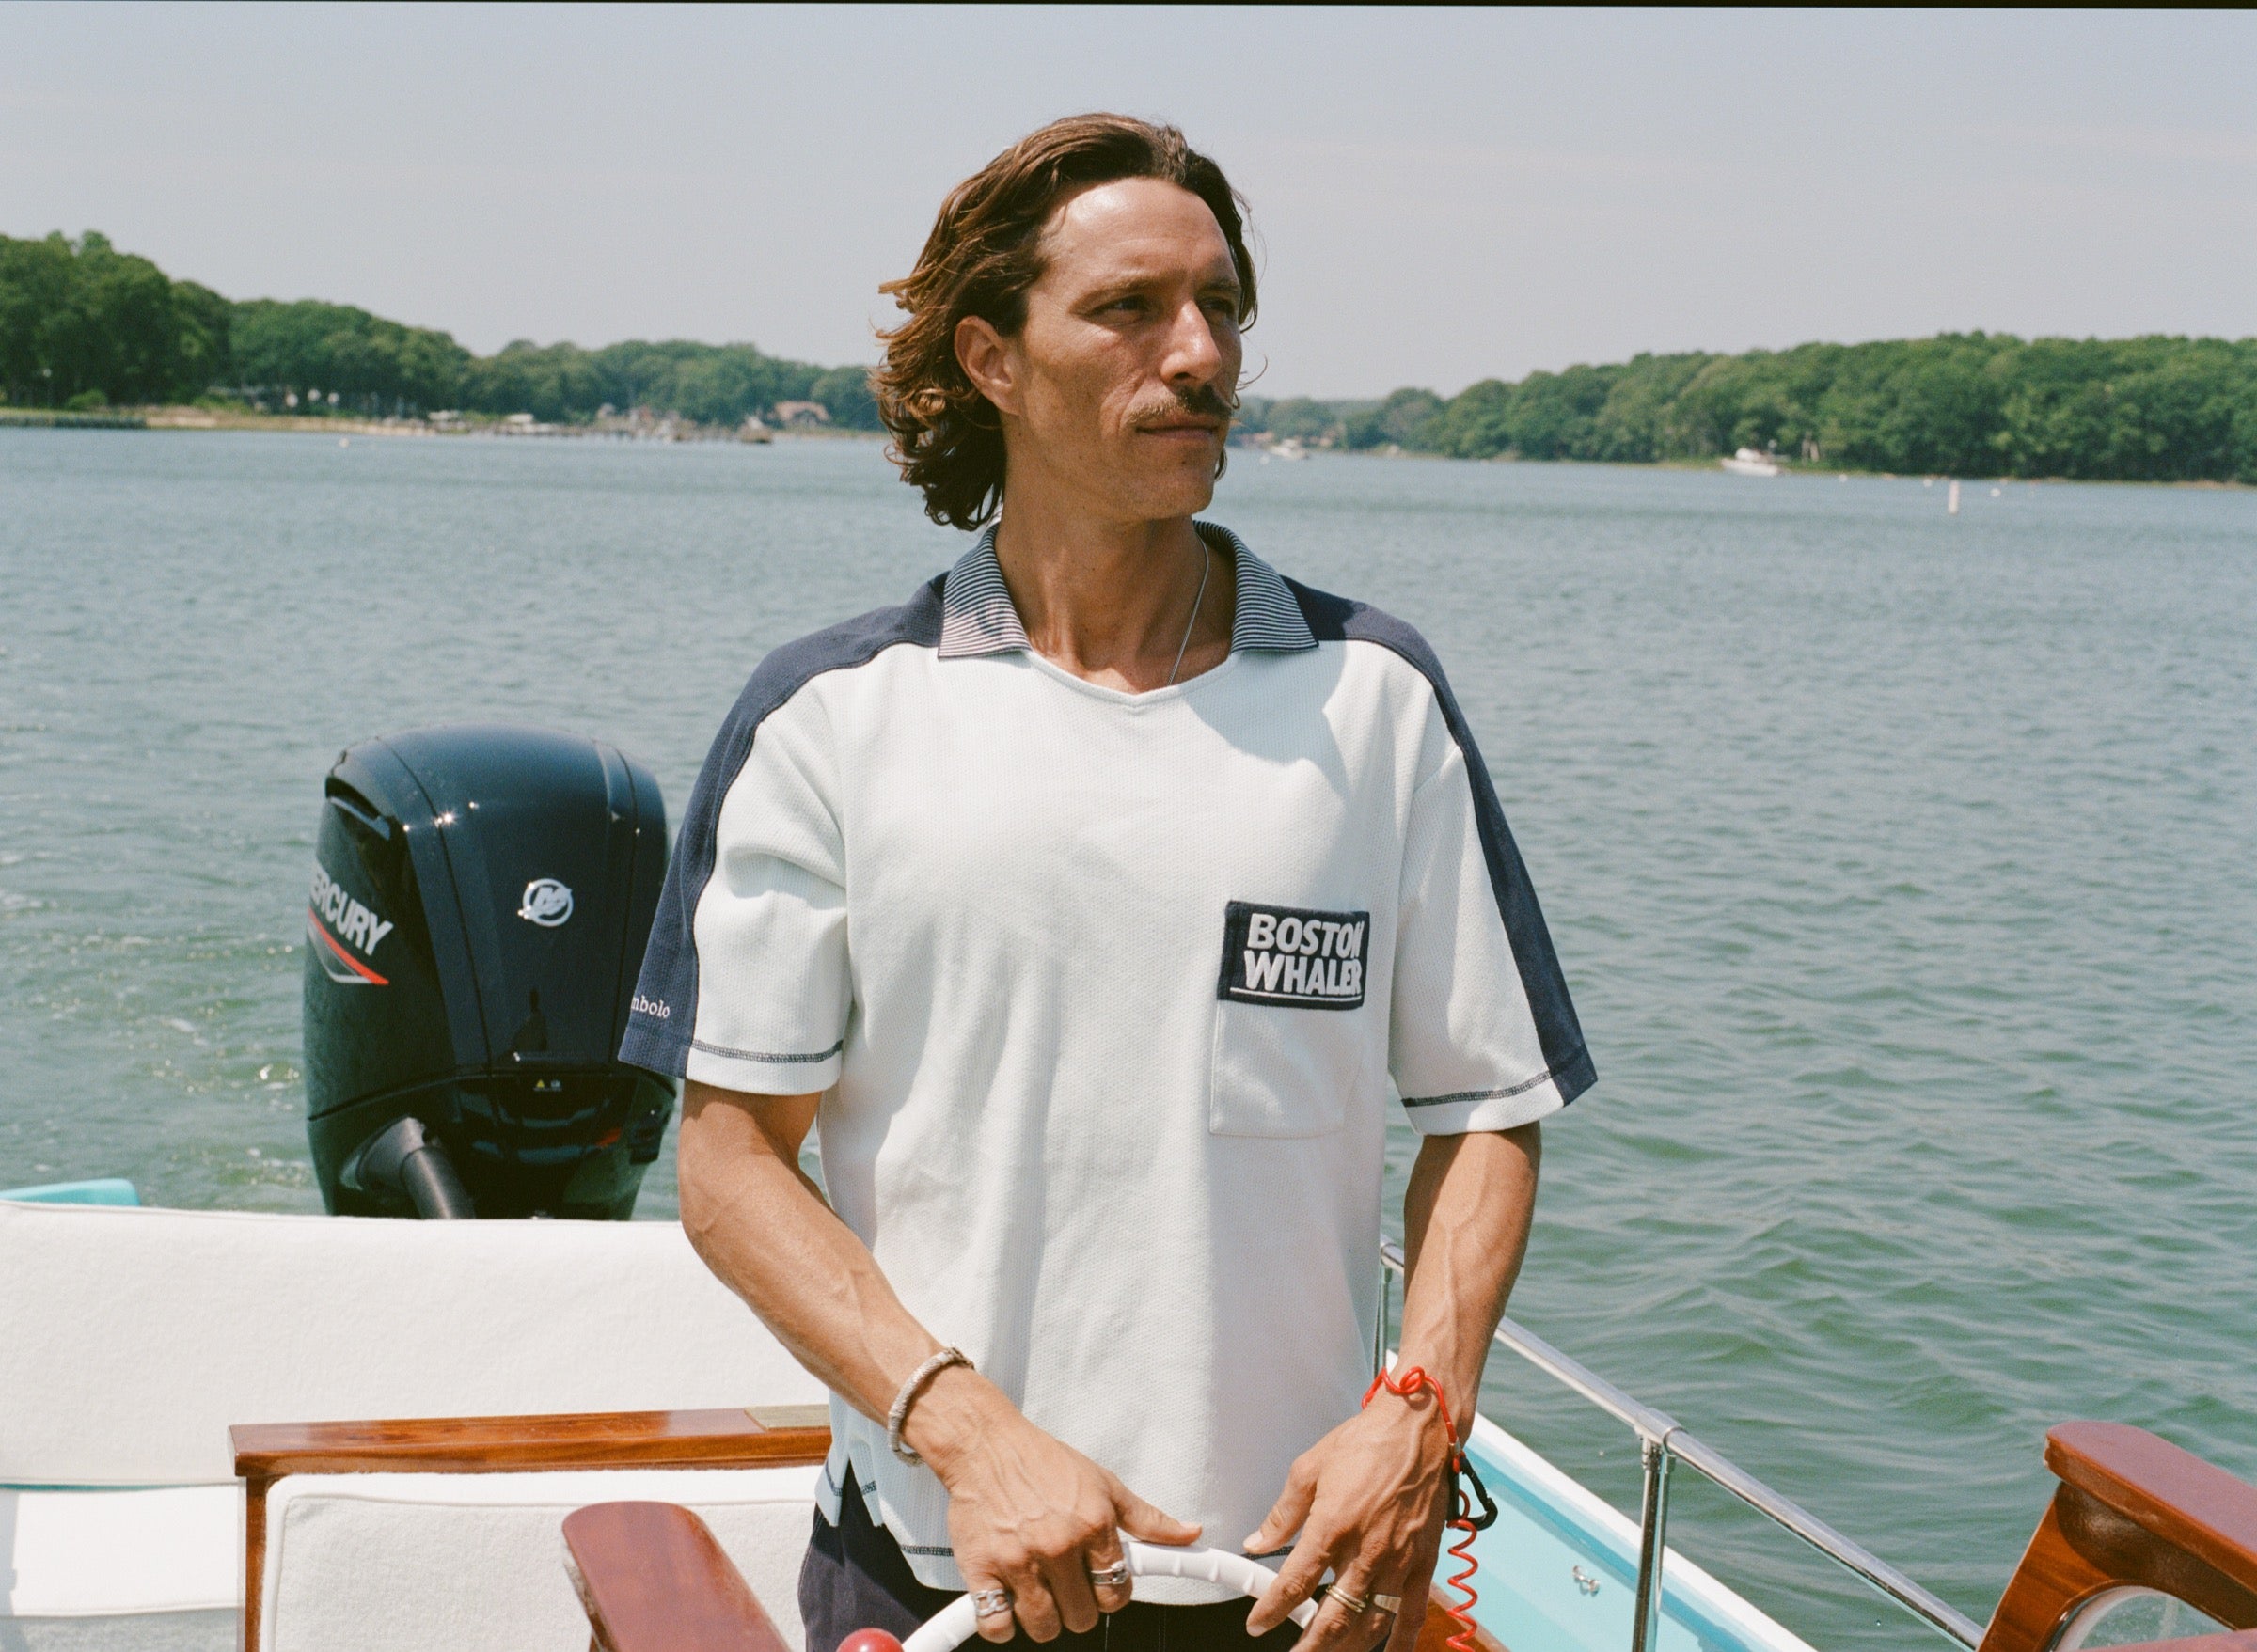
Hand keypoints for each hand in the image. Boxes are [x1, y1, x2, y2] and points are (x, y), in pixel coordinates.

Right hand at [911, 1367, 1200, 1642]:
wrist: (986, 1444)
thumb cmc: (1044, 1462)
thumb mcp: (1104, 1484)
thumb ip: (1148, 1519)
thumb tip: (1189, 1534)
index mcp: (1093, 1525)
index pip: (1117, 1593)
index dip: (1110, 1593)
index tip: (1100, 1584)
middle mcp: (1058, 1545)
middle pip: (1082, 1618)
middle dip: (1078, 1606)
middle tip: (1067, 1584)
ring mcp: (1019, 1560)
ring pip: (1044, 1627)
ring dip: (1044, 1618)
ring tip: (1039, 1591)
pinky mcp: (980, 1568)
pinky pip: (996, 1625)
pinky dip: (1002, 1624)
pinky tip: (1007, 1602)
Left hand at [1243, 1387, 1454, 1651]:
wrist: (1418, 1428)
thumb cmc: (1364, 1443)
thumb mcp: (1309, 1469)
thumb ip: (1282, 1514)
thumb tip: (1256, 1542)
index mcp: (1332, 1525)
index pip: (1295, 1583)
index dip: (1273, 1611)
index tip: (1258, 1625)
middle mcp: (1366, 1550)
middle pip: (1334, 1616)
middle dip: (1311, 1645)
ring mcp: (1398, 1560)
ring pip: (1370, 1622)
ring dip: (1347, 1646)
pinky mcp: (1423, 1562)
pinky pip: (1411, 1613)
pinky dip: (1399, 1641)